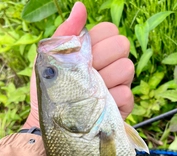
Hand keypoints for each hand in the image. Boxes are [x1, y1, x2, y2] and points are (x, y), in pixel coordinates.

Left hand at [23, 1, 133, 128]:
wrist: (52, 123)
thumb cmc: (50, 91)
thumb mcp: (50, 59)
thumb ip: (65, 33)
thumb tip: (80, 6)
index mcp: (94, 50)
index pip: (111, 30)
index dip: (97, 40)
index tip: (82, 55)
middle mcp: (110, 65)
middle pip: (122, 46)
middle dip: (101, 59)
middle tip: (85, 75)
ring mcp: (118, 85)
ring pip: (127, 68)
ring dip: (104, 81)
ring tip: (88, 93)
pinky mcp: (123, 105)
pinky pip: (126, 94)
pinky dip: (110, 101)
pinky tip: (96, 107)